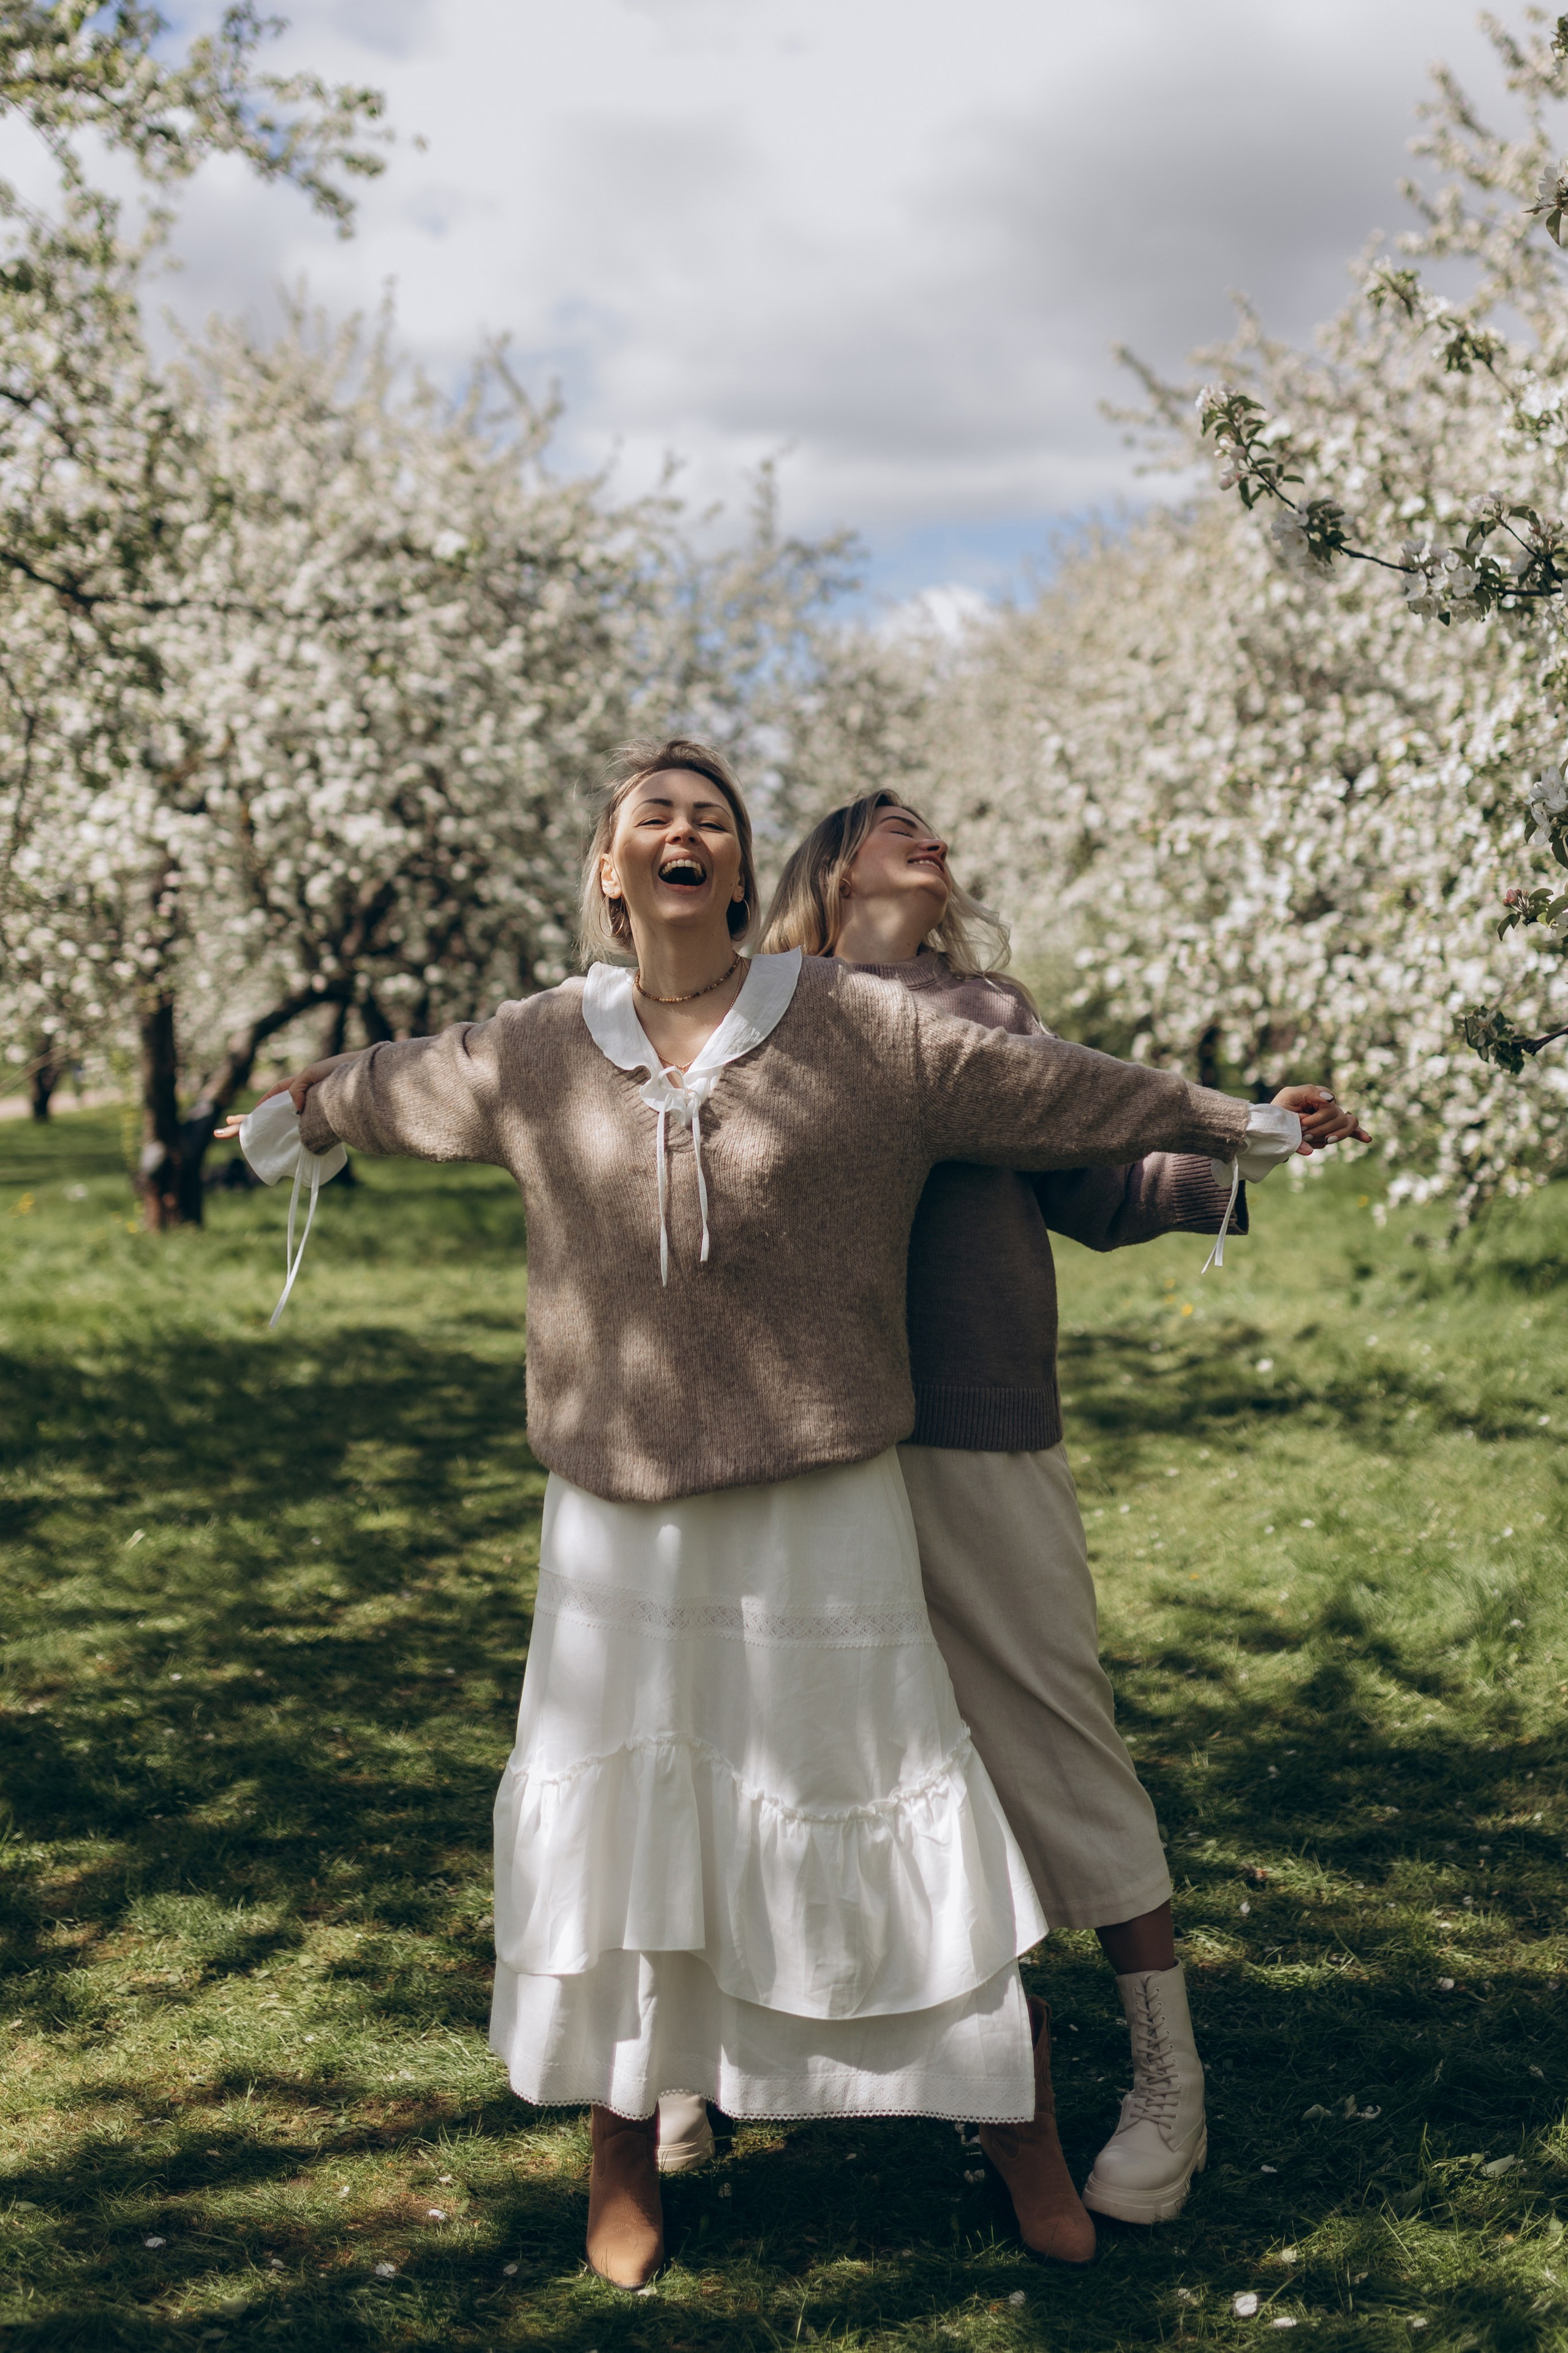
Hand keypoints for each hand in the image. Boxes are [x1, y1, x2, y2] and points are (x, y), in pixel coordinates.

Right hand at [213, 1051, 363, 1140]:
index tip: (239, 1118)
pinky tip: (271, 1148)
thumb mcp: (314, 1074)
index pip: (271, 1097)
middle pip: (266, 1114)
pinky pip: (294, 1132)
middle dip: (244, 1123)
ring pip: (276, 1124)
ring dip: (256, 1131)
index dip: (256, 1108)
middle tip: (221, 1130)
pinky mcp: (317, 1121)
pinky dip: (281, 1139)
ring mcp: (307, 1112)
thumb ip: (298, 1087)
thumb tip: (294, 1109)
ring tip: (233, 1136)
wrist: (366, 1083)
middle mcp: (299, 1101)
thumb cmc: (342, 1073)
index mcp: (297, 1086)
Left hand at [1272, 1083, 1370, 1152]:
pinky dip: (1359, 1134)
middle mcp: (1329, 1107)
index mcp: (1320, 1096)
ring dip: (1326, 1135)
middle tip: (1303, 1133)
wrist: (1273, 1129)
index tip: (1302, 1125)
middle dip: (1319, 1128)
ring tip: (1312, 1138)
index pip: (1330, 1107)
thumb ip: (1310, 1092)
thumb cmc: (1281, 1109)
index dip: (1318, 1119)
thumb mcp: (1290, 1096)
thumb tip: (1331, 1099)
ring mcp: (1332, 1119)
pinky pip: (1350, 1130)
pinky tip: (1367, 1139)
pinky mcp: (1331, 1131)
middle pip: (1338, 1118)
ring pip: (1342, 1127)